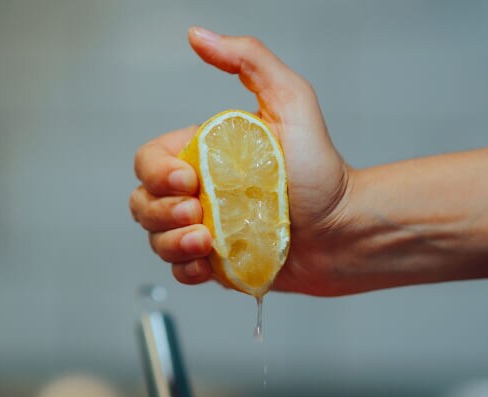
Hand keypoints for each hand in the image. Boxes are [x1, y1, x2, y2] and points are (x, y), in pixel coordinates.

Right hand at [130, 27, 350, 294]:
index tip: (189, 180)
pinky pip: (179, 270)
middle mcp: (199, 193)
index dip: (157, 173)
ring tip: (207, 243)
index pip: (150, 162)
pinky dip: (185, 269)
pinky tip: (209, 263)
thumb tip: (198, 36)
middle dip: (161, 212)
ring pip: (156, 239)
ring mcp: (205, 231)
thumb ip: (249, 59)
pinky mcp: (217, 265)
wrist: (344, 230)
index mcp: (204, 155)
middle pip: (143, 203)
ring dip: (171, 243)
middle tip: (200, 214)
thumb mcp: (291, 101)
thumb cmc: (322, 170)